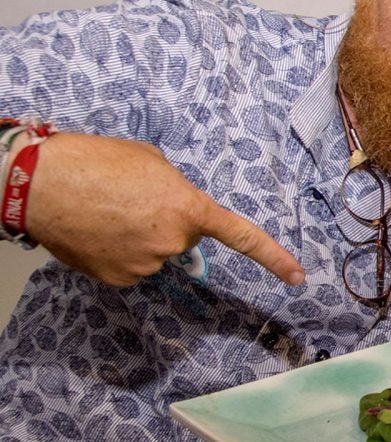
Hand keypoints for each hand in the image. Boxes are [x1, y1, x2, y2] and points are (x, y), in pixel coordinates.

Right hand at [25, 133, 304, 286]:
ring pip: (154, 253)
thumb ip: (176, 189)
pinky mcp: (120, 279)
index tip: (298, 277)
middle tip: (130, 199)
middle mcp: (174, 242)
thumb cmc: (97, 161)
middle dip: (165, 222)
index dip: (273, 257)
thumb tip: (172, 207)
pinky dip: (118, 252)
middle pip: (182, 238)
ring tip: (107, 211)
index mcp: (190, 208)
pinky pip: (131, 266)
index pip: (242, 236)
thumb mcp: (152, 163)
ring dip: (138, 237)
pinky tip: (97, 231)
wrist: (41, 184)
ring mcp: (146, 265)